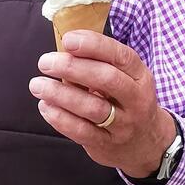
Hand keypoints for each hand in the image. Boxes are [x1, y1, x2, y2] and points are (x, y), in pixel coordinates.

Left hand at [28, 29, 177, 177]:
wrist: (146, 143)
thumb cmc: (125, 101)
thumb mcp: (124, 78)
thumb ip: (98, 64)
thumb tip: (63, 50)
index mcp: (139, 76)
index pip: (120, 56)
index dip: (94, 45)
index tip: (68, 40)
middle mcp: (136, 99)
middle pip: (106, 79)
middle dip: (72, 68)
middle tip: (45, 62)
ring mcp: (124, 124)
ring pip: (92, 107)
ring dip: (61, 94)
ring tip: (38, 85)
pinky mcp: (107, 144)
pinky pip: (82, 132)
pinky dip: (60, 118)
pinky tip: (46, 106)